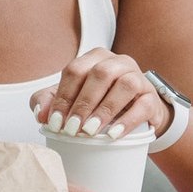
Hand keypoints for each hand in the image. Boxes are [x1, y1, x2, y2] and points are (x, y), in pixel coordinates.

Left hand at [30, 49, 170, 139]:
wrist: (135, 114)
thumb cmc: (97, 102)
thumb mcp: (70, 99)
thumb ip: (49, 101)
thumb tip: (40, 114)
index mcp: (94, 57)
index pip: (75, 70)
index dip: (63, 96)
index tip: (54, 122)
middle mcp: (117, 62)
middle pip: (99, 75)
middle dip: (82, 103)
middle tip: (71, 129)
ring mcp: (138, 77)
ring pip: (124, 85)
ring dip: (104, 109)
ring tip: (90, 131)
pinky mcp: (152, 97)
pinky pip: (142, 105)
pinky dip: (127, 121)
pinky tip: (113, 134)